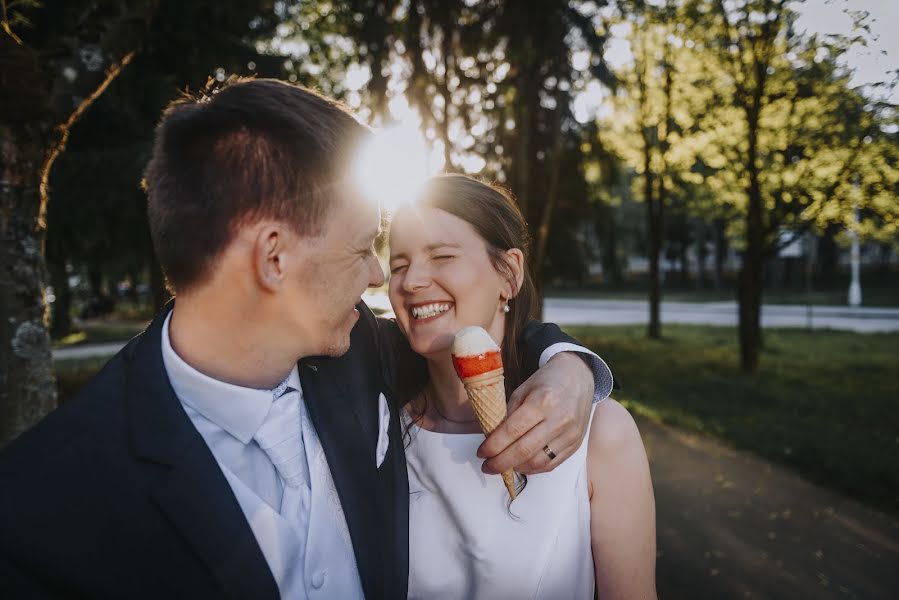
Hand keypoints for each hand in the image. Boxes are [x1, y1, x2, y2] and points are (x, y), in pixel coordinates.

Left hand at [478, 352, 593, 474]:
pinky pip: (551, 464)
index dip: (493, 446)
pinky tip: (521, 465)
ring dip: (516, 468)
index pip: (512, 431)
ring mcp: (570, 434)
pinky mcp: (576, 444)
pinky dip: (533, 469)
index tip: (481, 452)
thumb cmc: (547, 381)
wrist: (579, 376)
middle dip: (501, 463)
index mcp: (543, 401)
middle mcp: (559, 420)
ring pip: (538, 462)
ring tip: (502, 466)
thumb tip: (492, 440)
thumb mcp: (523, 390)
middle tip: (487, 466)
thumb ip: (509, 415)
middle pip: (524, 451)